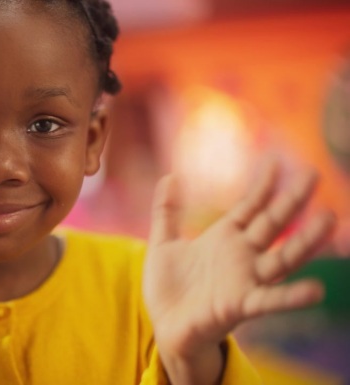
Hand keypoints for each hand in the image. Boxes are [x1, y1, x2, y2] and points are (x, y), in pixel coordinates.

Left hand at [143, 162, 334, 360]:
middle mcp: (241, 256)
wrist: (164, 326)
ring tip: (329, 220)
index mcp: (224, 239)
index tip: (276, 161)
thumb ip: (166, 212)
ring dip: (305, 242)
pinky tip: (315, 290)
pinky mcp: (240, 306)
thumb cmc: (167, 288)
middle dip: (291, 200)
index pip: (249, 207)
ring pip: (281, 258)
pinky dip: (291, 296)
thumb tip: (169, 176)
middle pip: (271, 224)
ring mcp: (244, 280)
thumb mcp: (163, 244)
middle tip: (312, 174)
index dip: (262, 185)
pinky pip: (270, 300)